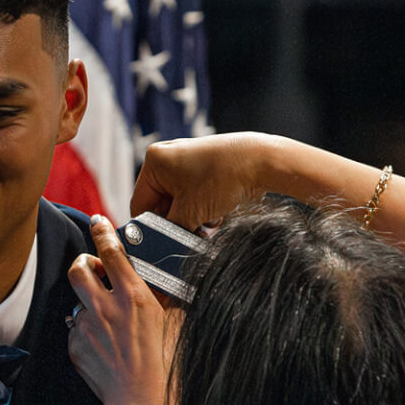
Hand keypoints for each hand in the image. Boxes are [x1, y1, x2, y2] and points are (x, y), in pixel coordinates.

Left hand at [66, 216, 175, 404]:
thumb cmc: (166, 368)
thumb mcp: (175, 325)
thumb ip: (162, 300)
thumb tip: (157, 286)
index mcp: (134, 296)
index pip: (111, 252)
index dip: (103, 232)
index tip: (99, 222)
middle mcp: (105, 307)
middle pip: (79, 268)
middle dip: (83, 263)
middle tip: (93, 269)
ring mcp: (87, 327)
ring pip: (78, 301)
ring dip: (89, 304)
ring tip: (107, 320)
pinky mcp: (75, 347)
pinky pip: (76, 330)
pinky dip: (87, 333)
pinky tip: (105, 347)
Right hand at [129, 132, 276, 229]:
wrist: (264, 162)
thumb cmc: (224, 177)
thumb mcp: (189, 212)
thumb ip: (169, 230)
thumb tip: (159, 247)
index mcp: (154, 161)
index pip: (140, 204)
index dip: (150, 227)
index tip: (161, 243)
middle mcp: (168, 158)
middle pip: (161, 204)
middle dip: (176, 222)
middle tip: (189, 236)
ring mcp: (188, 161)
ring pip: (179, 202)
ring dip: (191, 218)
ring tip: (207, 224)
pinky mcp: (206, 167)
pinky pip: (194, 195)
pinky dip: (202, 209)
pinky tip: (216, 215)